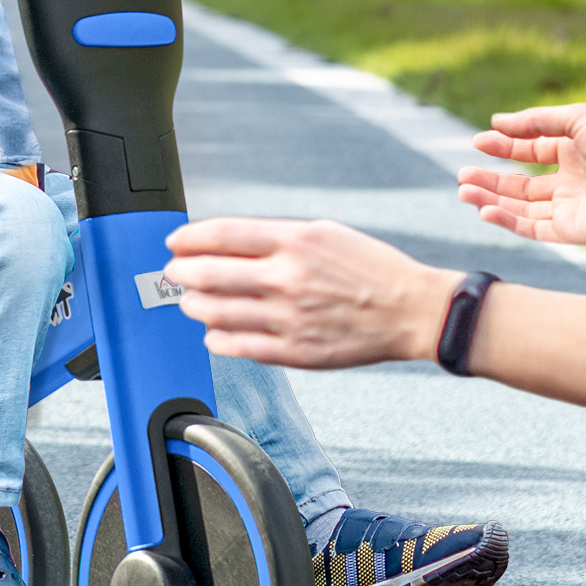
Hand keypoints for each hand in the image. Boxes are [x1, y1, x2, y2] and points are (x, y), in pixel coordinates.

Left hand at [163, 216, 453, 369]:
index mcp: (296, 241)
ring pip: (216, 313)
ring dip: (193, 305)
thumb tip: (225, 242)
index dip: (189, 238)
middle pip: (210, 274)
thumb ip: (276, 237)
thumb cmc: (369, 268)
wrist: (412, 311)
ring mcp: (290, 318)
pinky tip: (213, 331)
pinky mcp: (295, 352)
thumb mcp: (325, 233)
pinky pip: (239, 346)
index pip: (223, 235)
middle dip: (180, 272)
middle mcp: (288, 278)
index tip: (175, 242)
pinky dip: (216, 338)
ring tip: (190, 301)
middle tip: (173, 272)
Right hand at [458, 104, 585, 246]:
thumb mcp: (578, 119)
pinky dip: (507, 221)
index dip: (503, 147)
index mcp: (573, 153)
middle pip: (520, 184)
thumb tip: (496, 122)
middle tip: (462, 175)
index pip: (530, 150)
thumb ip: (535, 121)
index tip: (478, 142)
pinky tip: (485, 210)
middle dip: (490, 179)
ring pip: (520, 208)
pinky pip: (531, 228)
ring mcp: (568, 208)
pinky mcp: (569, 231)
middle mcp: (568, 182)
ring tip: (463, 190)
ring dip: (490, 199)